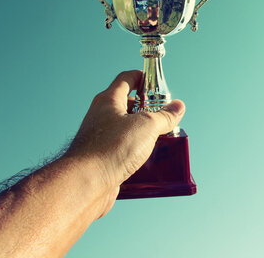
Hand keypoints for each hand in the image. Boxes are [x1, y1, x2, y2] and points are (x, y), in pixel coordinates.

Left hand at [64, 70, 184, 215]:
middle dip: (148, 109)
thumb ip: (164, 116)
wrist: (85, 184)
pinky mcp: (103, 159)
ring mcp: (101, 138)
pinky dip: (137, 153)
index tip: (157, 84)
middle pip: (128, 105)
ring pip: (127, 129)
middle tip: (165, 115)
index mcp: (109, 101)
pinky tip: (150, 160)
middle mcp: (102, 117)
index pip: (126, 79)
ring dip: (144, 133)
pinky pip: (124, 150)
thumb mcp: (146, 126)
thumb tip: (178, 107)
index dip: (143, 77)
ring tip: (162, 138)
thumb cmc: (110, 148)